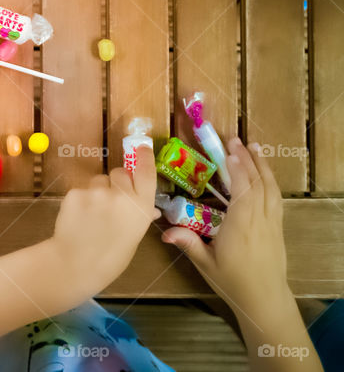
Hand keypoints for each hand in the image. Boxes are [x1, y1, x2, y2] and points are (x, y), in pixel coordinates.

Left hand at [51, 145, 159, 287]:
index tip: (142, 146)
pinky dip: (80, 200)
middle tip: (109, 201)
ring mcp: (96, 192)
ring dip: (96, 191)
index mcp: (141, 207)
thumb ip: (138, 216)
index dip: (144, 157)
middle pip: (119, 172)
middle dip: (116, 182)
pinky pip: (81, 190)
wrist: (76, 264)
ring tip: (91, 215)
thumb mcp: (133, 237)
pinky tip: (78, 218)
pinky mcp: (75, 192)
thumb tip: (148, 208)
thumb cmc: (110, 257)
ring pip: (98, 180)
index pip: (146, 172)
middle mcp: (121, 195)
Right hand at [162, 138, 290, 314]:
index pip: (243, 190)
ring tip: (254, 148)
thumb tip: (163, 230)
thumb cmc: (233, 282)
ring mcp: (271, 223)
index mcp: (242, 226)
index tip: (229, 149)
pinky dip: (269, 181)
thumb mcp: (206, 263)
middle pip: (258, 183)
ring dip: (262, 166)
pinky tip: (264, 174)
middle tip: (236, 140)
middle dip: (248, 159)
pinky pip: (275, 198)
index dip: (237, 168)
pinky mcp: (277, 227)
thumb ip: (188, 242)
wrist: (265, 299)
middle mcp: (259, 220)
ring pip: (271, 188)